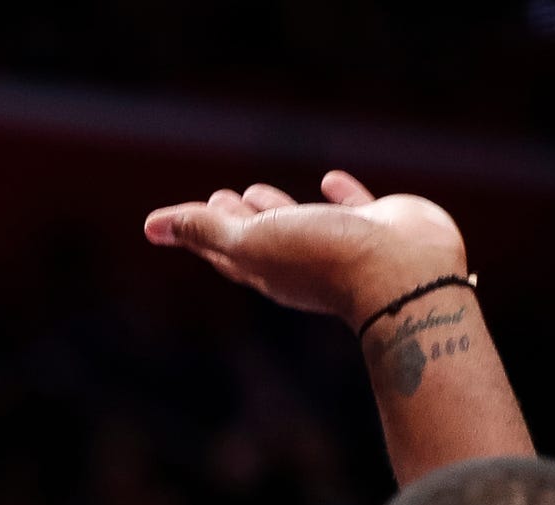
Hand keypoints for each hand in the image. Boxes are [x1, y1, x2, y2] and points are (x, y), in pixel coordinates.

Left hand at [143, 170, 464, 326]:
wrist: (404, 274)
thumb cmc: (324, 259)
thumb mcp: (252, 242)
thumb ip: (205, 232)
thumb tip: (150, 226)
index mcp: (265, 268)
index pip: (219, 248)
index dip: (196, 233)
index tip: (177, 216)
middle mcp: (298, 259)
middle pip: (255, 238)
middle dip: (233, 219)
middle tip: (219, 198)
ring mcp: (339, 244)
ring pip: (298, 223)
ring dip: (276, 208)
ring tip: (258, 191)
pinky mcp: (376, 227)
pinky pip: (352, 207)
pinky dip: (339, 193)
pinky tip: (330, 180)